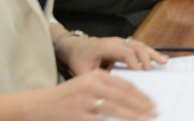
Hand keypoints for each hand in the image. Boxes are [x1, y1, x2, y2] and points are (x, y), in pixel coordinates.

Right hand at [27, 68, 155, 120]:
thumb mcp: (86, 85)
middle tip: (154, 113)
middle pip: (123, 96)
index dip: (140, 95)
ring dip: (133, 116)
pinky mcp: (79, 117)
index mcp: (94, 76)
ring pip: (115, 109)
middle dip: (141, 106)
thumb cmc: (66, 97)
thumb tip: (132, 101)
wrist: (39, 106)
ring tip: (145, 120)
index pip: (124, 84)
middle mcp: (90, 87)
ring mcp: (84, 103)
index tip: (151, 103)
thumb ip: (107, 90)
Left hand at [57, 34, 167, 75]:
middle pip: (136, 46)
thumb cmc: (79, 59)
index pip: (125, 52)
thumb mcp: (83, 71)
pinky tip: (160, 58)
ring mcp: (121, 41)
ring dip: (152, 53)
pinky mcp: (124, 43)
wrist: (75, 46)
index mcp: (106, 46)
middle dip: (146, 58)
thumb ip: (97, 77)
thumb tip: (112, 87)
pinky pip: (139, 46)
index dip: (134, 62)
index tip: (142, 74)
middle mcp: (116, 41)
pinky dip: (150, 52)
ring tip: (163, 62)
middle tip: (152, 73)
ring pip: (140, 44)